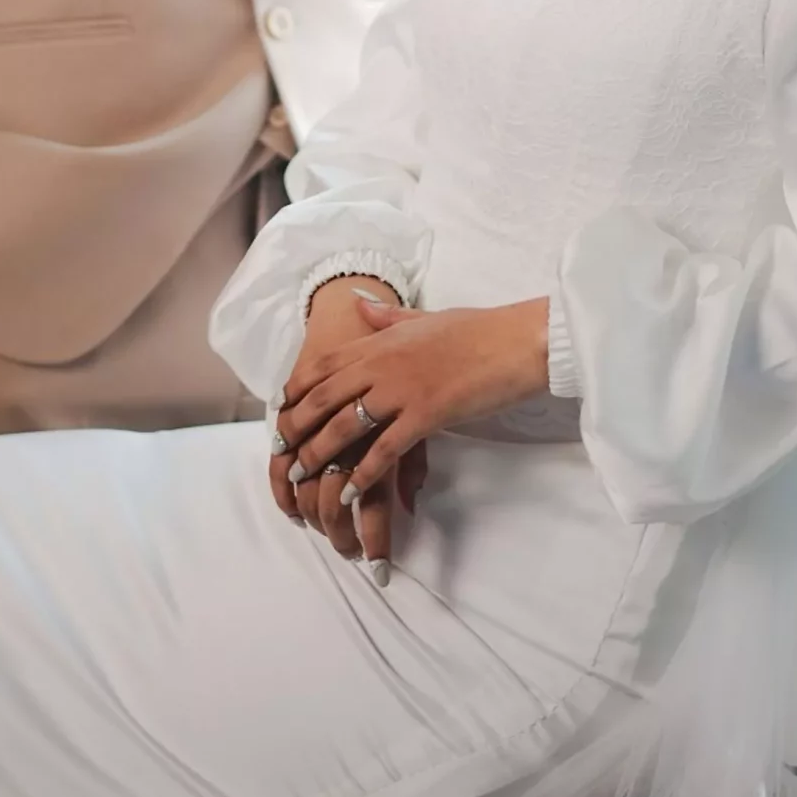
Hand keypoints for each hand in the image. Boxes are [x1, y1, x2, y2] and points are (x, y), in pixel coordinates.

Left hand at [276, 291, 549, 531]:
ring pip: (345, 426)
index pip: (324, 363)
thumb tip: (359, 303)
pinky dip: (363, 475)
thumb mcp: (425, 317)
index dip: (297, 387)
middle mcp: (383, 364)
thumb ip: (388, 317)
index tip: (281, 408)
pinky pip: (384, 450)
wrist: (516, 341)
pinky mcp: (426, 415)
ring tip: (301, 477)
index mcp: (382, 340)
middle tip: (280, 450)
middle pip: (324, 397)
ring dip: (319, 454)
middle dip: (297, 426)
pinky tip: (349, 494)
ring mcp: (402, 390)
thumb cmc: (476, 329)